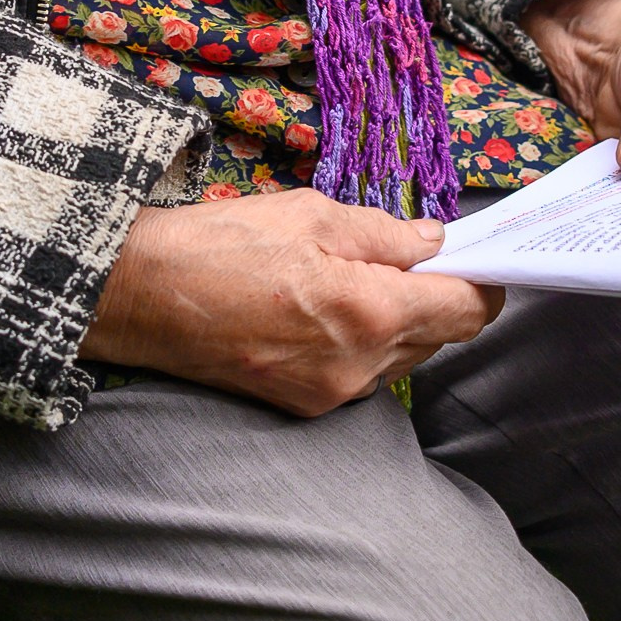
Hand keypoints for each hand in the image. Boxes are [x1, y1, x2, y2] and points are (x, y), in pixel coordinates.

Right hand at [82, 188, 499, 418]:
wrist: (137, 298)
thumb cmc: (217, 246)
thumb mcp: (311, 214)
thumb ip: (385, 232)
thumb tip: (434, 241)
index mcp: (370, 311)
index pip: (467, 311)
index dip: (483, 283)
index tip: (477, 260)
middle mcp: (359, 366)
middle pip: (440, 337)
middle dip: (437, 297)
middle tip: (408, 256)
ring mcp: (331, 394)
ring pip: (402, 358)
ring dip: (397, 322)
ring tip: (352, 280)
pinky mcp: (303, 406)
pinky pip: (362, 375)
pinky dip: (362, 344)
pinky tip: (323, 311)